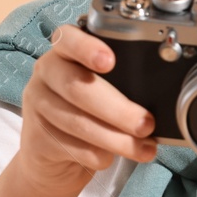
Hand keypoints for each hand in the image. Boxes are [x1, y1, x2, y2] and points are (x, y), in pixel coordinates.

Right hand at [12, 23, 158, 196]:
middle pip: (78, 88)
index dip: (87, 48)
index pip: (69, 39)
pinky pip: (72, 147)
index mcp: (65, 53)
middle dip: (118, 110)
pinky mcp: (35, 138)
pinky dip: (99, 156)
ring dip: (116, 139)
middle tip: (146, 124)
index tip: (109, 61)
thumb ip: (123, 85)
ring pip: (78, 123)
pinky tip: (111, 157)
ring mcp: (37, 105)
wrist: (52, 157)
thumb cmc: (87, 114)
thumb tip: (161, 103)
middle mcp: (46, 73)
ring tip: (144, 148)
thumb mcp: (103, 91)